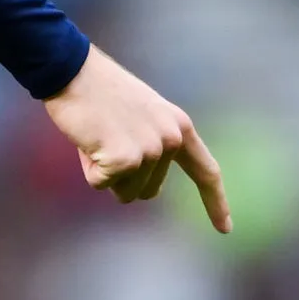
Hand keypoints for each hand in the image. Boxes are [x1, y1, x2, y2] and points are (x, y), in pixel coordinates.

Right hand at [43, 45, 230, 232]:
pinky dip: (89, 168)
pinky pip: (101, 184)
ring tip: (98, 134)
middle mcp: (171, 139)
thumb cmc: (99, 93)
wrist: (73, 70)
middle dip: (123, 176)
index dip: (215, 202)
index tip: (226, 229)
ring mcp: (149, 150)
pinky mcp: (125, 160)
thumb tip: (144, 185)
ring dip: (105, 170)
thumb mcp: (142, 116)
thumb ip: (153, 145)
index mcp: (179, 126)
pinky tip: (88, 139)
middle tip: (107, 136)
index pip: (205, 171)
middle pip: (147, 191)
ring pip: (123, 191)